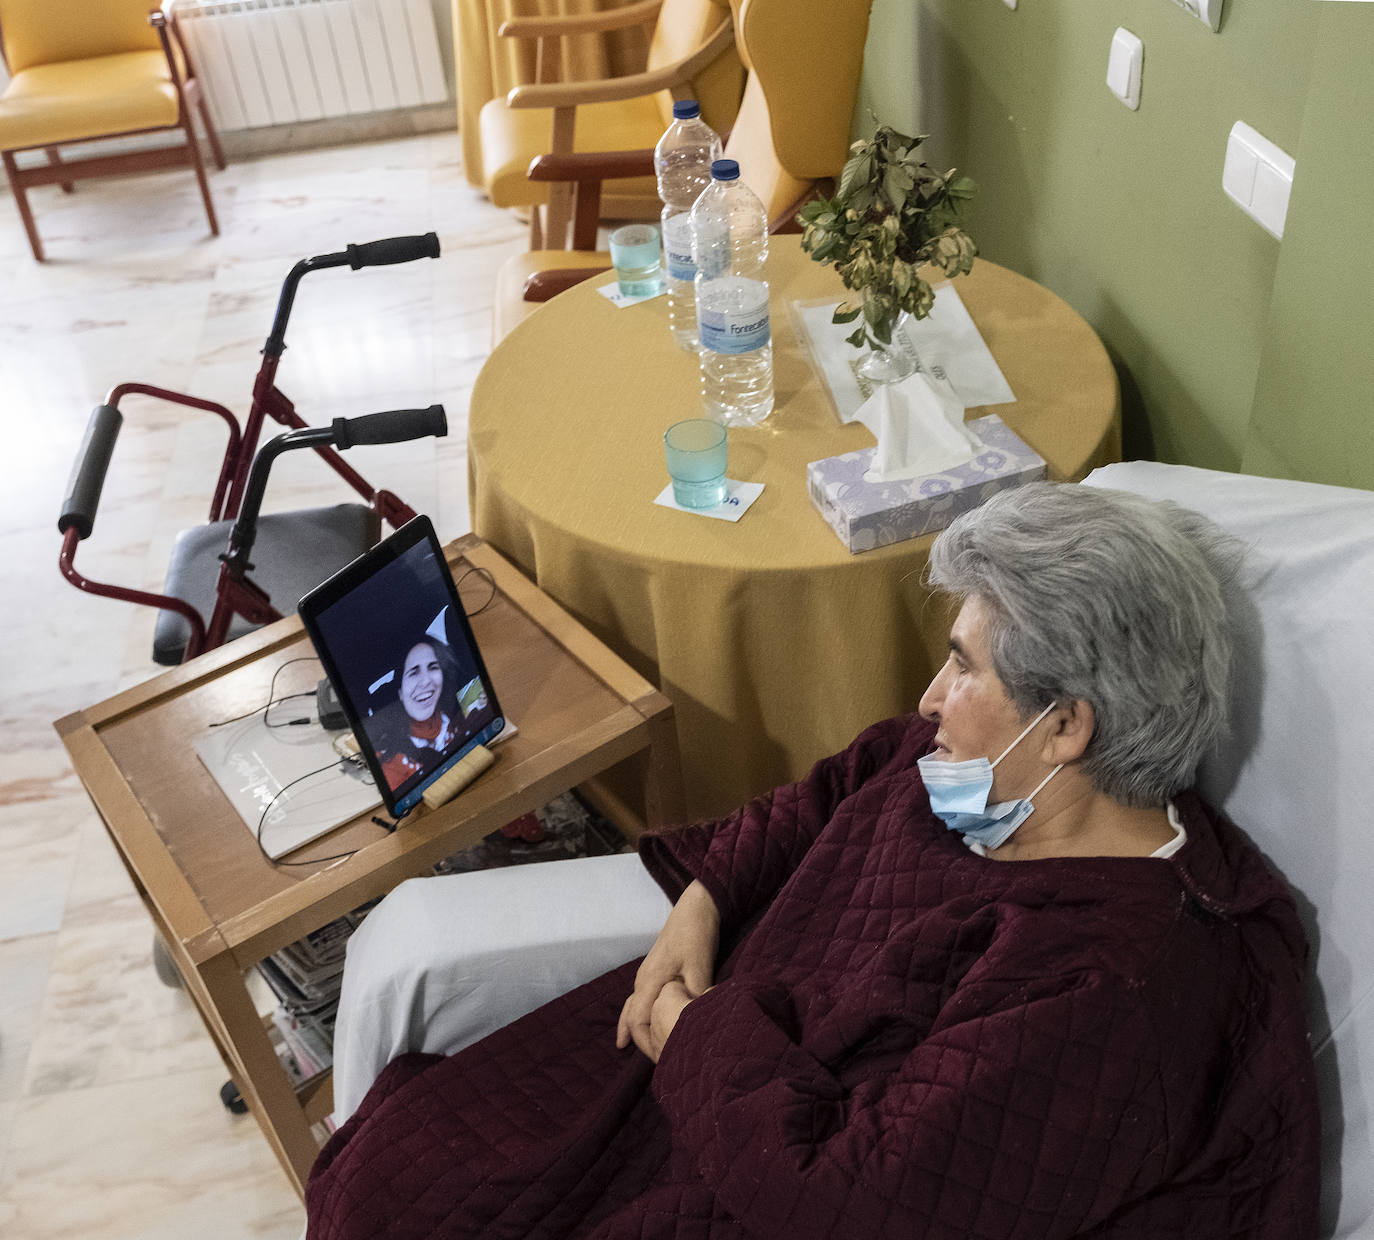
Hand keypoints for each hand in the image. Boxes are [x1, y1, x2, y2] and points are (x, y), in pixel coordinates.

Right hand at [617, 880, 719, 1059]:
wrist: (697, 906)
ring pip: (634, 1009)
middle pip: (633, 1019)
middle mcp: (643, 980)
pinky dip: (636, 1017)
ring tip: (639, 1053)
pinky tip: (635, 1028)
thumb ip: (693, 997)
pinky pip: (639, 999)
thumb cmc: (697, 935)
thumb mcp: (700, 968)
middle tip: (658, 1065)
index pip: (639, 1022)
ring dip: (638, 1031)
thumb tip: (694, 1024)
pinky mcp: (656, 970)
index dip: (649, 1045)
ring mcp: (647, 974)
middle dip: (643, 1043)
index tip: (664, 1062)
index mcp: (650, 981)